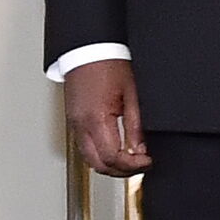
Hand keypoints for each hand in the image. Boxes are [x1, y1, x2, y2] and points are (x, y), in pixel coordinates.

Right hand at [64, 59, 149, 176]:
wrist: (88, 47)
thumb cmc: (107, 63)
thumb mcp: (131, 94)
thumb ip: (135, 125)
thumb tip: (140, 148)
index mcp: (97, 119)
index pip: (113, 158)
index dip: (132, 165)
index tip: (147, 161)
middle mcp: (81, 125)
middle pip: (98, 165)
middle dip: (120, 171)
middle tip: (139, 165)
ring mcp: (74, 123)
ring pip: (89, 159)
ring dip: (109, 165)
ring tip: (128, 159)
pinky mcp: (72, 119)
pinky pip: (84, 146)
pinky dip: (99, 154)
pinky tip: (113, 148)